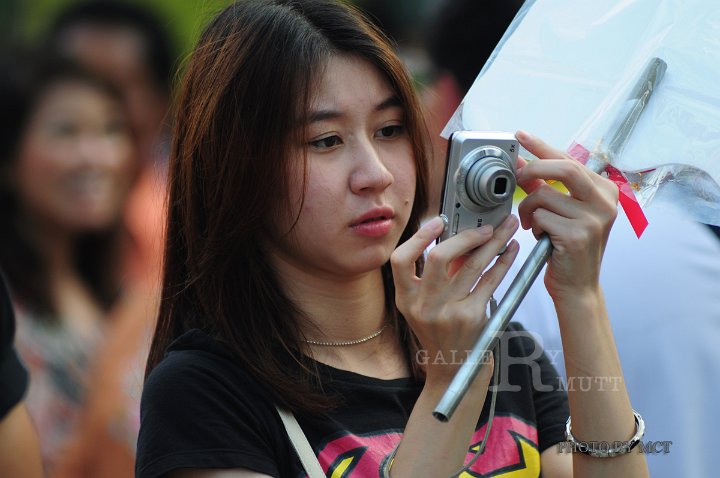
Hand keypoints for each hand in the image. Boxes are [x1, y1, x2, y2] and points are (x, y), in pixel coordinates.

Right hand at [390, 214, 518, 386]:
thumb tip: (460, 236)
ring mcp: (448, 312)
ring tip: (507, 229)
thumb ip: (437, 273)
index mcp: (406, 299)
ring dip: (493, 242)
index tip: (438, 221)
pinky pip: (491, 281)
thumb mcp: (426, 304)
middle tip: (485, 227)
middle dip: (465, 236)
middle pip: (439, 258)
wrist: (453, 367)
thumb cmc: (440, 330)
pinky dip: (504, 262)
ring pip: (472, 266)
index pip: (400, 260)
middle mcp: (424, 306)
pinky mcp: (473, 317)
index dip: (418, 237)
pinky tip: (511, 251)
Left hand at [515, 130, 617, 299]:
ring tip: (533, 224)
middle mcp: (605, 202)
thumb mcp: (562, 211)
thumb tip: (522, 162)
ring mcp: (594, 219)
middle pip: (563, 168)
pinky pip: (541, 216)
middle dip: (533, 169)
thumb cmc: (567, 247)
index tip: (521, 135)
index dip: (542, 146)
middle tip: (517, 176)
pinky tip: (542, 238)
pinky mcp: (578, 235)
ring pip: (544, 196)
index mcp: (604, 190)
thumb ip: (545, 185)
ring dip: (528, 209)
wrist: (577, 285)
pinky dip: (533, 225)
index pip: (569, 159)